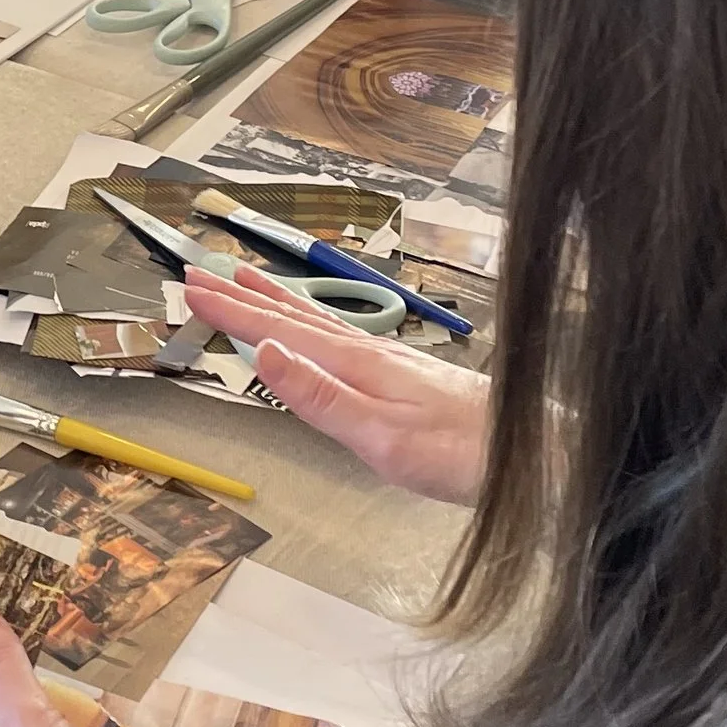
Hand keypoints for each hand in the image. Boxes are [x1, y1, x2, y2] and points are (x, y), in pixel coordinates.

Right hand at [182, 261, 489, 503]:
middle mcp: (368, 351)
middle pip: (294, 315)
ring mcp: (389, 359)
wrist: (536, 451)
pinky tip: (316, 325)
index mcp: (353, 364)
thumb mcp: (379, 436)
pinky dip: (312, 318)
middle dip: (243, 295)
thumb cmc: (458, 453)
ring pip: (318, 319)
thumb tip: (265, 353)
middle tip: (199, 272)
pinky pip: (340, 333)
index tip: (189, 288)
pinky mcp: (405, 373)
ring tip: (246, 278)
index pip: (278, 330)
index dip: (231, 310)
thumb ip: (319, 396)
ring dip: (275, 299)